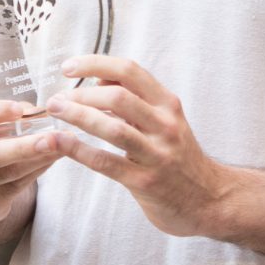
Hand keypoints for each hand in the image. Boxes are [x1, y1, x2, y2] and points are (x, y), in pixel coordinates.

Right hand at [0, 100, 56, 228]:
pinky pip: (18, 185)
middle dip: (24, 145)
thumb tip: (40, 112)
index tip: (18, 109)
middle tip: (52, 138)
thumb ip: (9, 119)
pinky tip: (53, 158)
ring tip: (62, 147)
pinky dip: (38, 169)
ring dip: (39, 158)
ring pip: (9, 171)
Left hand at [39, 56, 232, 237]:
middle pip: (118, 96)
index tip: (69, 67)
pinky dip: (78, 150)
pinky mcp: (145, 182)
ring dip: (77, 116)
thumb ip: (136, 100)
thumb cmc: (180, 157)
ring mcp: (157, 154)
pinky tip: (59, 142)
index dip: (95, 64)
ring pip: (112, 127)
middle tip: (56, 98)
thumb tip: (100, 77)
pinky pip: (106, 161)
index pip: (130, 71)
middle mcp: (165, 125)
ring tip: (54, 112)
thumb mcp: (166, 121)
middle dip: (81, 94)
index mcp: (168, 104)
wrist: (210, 200)